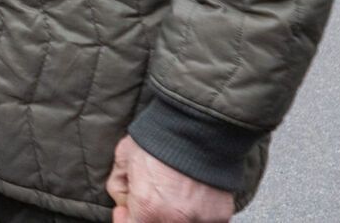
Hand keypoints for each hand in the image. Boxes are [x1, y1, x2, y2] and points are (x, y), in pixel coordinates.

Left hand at [106, 136, 233, 222]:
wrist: (198, 126)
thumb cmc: (159, 138)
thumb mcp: (124, 157)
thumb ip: (119, 187)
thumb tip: (123, 204)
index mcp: (148, 207)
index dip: (125, 219)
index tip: (125, 210)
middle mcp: (175, 219)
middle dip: (149, 214)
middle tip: (150, 199)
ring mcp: (200, 219)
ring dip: (173, 214)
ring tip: (172, 192)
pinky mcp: (219, 215)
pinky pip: (202, 220)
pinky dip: (194, 212)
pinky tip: (190, 194)